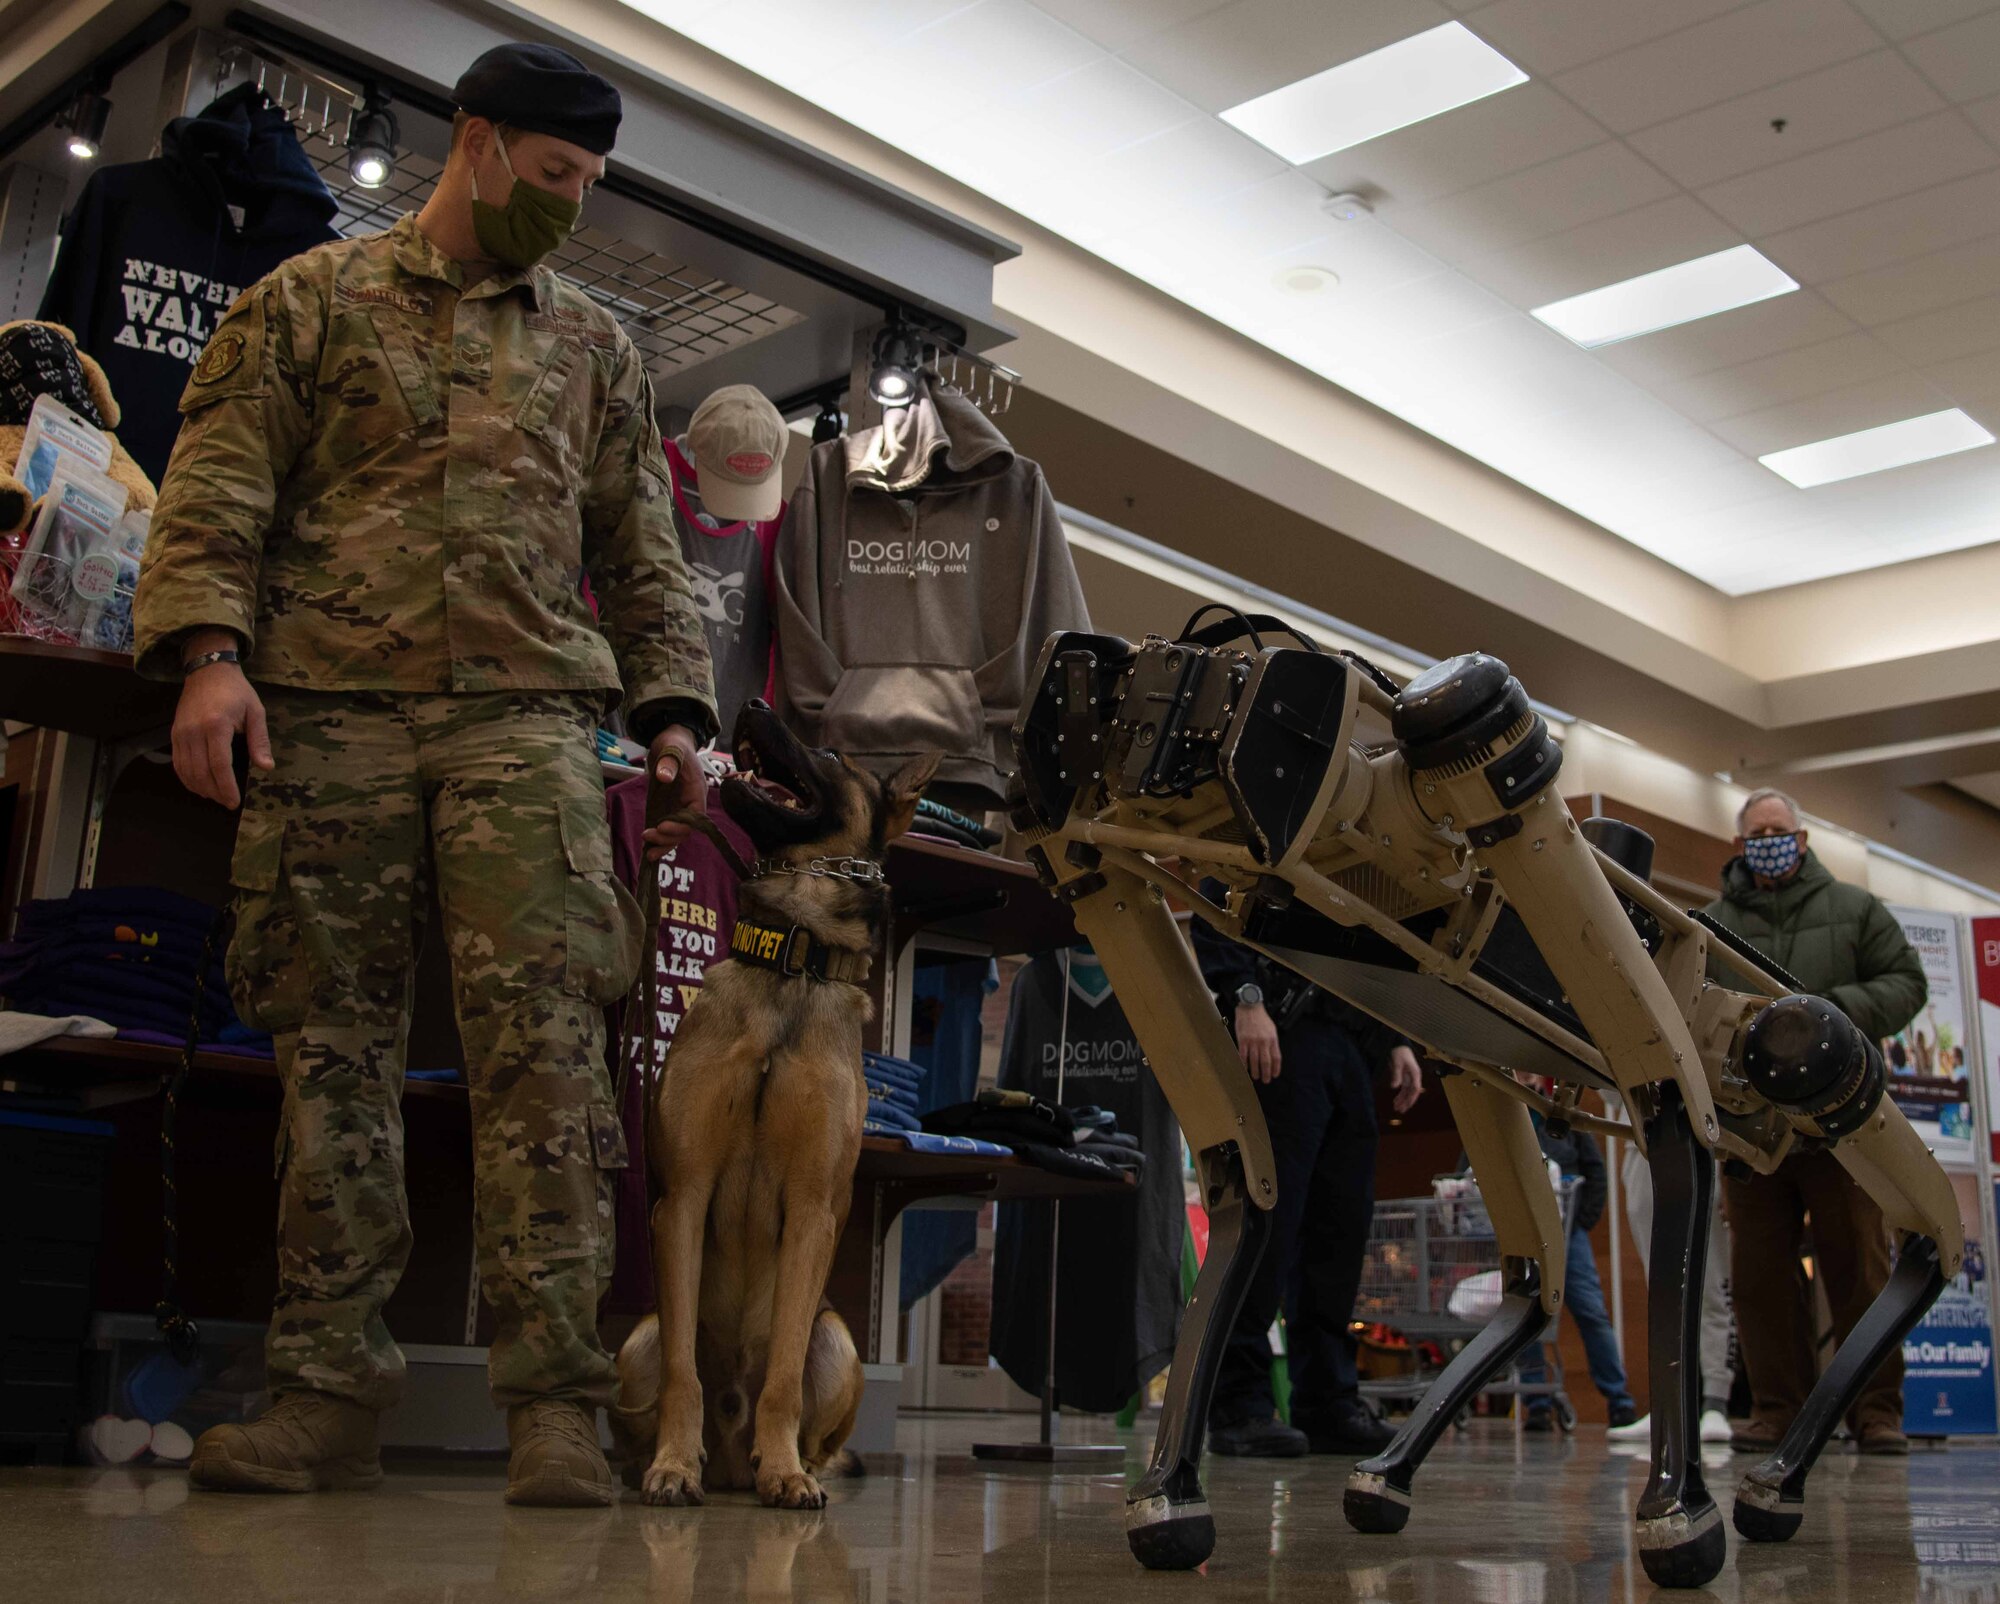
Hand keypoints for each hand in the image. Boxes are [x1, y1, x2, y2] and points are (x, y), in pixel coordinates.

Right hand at [171, 639, 270, 809]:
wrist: (208, 671)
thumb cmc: (236, 691)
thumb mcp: (255, 711)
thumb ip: (260, 741)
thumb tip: (266, 767)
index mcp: (216, 725)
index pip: (219, 765)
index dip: (226, 787)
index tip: (234, 802)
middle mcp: (194, 731)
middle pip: (200, 772)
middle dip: (214, 792)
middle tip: (227, 802)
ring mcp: (181, 733)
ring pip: (186, 771)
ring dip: (200, 788)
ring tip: (216, 796)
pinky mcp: (174, 734)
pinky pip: (177, 763)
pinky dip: (187, 778)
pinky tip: (199, 785)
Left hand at [641, 725, 703, 860]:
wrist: (671, 742)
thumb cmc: (674, 744)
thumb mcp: (671, 749)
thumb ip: (669, 762)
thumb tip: (664, 776)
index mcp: (696, 791)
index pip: (695, 816)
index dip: (681, 825)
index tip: (662, 825)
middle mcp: (691, 803)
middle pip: (686, 829)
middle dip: (669, 837)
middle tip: (647, 837)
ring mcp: (680, 807)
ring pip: (677, 833)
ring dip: (664, 844)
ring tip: (648, 853)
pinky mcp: (669, 808)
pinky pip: (668, 828)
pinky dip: (660, 839)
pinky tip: (648, 846)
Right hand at [1235, 1003, 1281, 1083]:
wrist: (1250, 1007)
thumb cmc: (1261, 1018)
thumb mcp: (1272, 1029)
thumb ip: (1272, 1042)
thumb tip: (1272, 1056)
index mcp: (1272, 1039)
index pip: (1276, 1058)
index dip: (1276, 1068)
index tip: (1274, 1075)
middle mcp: (1263, 1042)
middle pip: (1266, 1062)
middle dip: (1266, 1073)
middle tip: (1265, 1080)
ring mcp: (1252, 1041)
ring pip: (1254, 1061)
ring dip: (1255, 1071)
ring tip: (1255, 1077)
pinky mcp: (1242, 1040)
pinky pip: (1243, 1055)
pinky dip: (1244, 1063)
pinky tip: (1245, 1068)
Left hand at [1388, 1046, 1423, 1114]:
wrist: (1399, 1045)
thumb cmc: (1399, 1052)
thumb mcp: (1396, 1063)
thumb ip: (1396, 1074)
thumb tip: (1395, 1087)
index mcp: (1415, 1073)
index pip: (1416, 1088)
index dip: (1412, 1097)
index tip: (1407, 1105)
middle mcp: (1414, 1077)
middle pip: (1412, 1092)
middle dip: (1407, 1102)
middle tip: (1400, 1110)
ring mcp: (1410, 1078)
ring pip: (1407, 1092)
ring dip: (1403, 1100)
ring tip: (1396, 1108)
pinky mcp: (1405, 1077)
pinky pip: (1404, 1089)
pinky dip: (1400, 1095)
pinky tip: (1396, 1101)